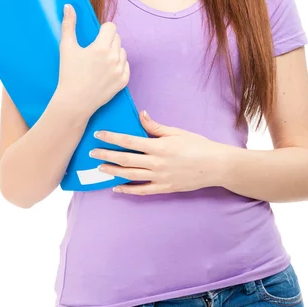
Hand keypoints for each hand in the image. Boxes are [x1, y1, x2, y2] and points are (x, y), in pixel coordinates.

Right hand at [56, 5, 129, 118]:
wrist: (74, 102)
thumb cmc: (68, 74)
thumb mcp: (66, 48)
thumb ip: (68, 24)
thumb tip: (68, 6)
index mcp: (101, 47)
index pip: (111, 27)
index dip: (103, 30)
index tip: (95, 37)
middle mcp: (113, 58)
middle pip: (117, 38)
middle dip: (107, 41)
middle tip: (94, 51)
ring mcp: (120, 70)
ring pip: (122, 51)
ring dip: (113, 52)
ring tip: (99, 62)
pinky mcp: (123, 81)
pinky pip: (126, 65)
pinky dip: (118, 65)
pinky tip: (106, 70)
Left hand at [89, 110, 222, 194]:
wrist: (215, 166)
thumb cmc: (198, 145)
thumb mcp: (177, 132)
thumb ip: (156, 126)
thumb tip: (141, 115)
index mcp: (159, 146)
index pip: (129, 141)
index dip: (112, 137)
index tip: (98, 135)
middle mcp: (156, 163)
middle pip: (125, 159)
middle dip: (106, 155)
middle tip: (91, 153)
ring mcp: (159, 177)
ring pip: (130, 175)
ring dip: (113, 171)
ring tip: (99, 168)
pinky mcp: (164, 188)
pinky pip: (141, 190)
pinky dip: (127, 190)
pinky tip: (116, 187)